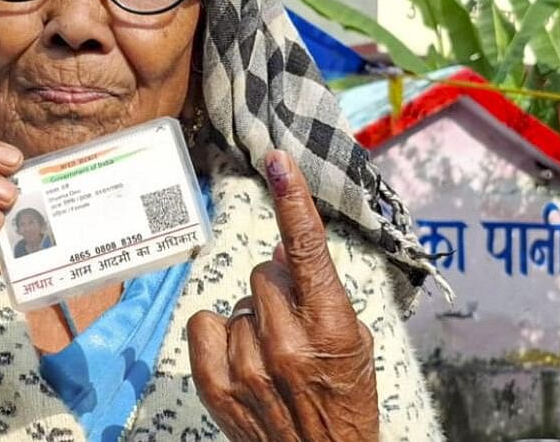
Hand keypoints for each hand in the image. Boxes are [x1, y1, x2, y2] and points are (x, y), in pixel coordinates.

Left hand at [187, 150, 378, 441]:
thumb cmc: (343, 398)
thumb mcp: (353, 341)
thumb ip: (319, 292)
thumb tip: (285, 251)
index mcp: (332, 327)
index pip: (309, 250)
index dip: (293, 201)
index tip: (278, 161)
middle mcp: (288, 343)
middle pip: (264, 271)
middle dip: (278, 290)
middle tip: (294, 327)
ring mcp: (249, 366)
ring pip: (237, 301)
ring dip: (253, 319)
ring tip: (273, 356)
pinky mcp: (216, 384)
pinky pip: (205, 323)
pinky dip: (220, 335)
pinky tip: (243, 361)